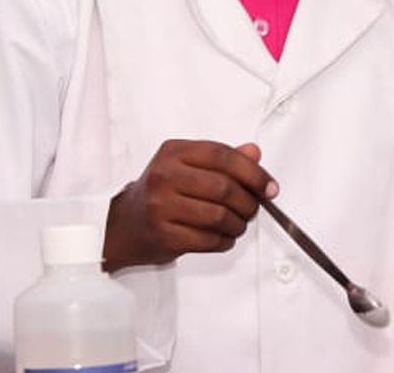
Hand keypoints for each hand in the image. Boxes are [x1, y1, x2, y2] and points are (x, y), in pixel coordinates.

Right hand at [103, 140, 276, 270]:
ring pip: (219, 216)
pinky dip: (224, 241)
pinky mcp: (163, 234)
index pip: (223, 156)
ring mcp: (160, 206)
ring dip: (238, 224)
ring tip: (238, 224)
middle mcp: (164, 176)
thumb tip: (255, 153)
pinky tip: (222, 237)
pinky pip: (208, 240)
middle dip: (249, 202)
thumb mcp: (188, 166)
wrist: (123, 225)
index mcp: (174, 152)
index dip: (254, 172)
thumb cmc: (162, 193)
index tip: (269, 187)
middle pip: (225, 188)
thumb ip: (223, 159)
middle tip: (253, 209)